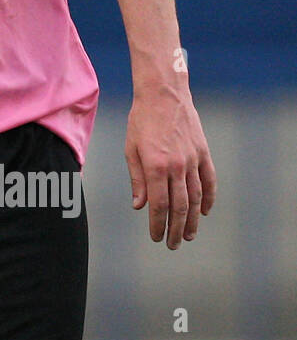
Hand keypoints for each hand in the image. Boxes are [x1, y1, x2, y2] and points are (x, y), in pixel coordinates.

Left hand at [125, 90, 216, 248]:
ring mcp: (193, 160)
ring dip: (193, 220)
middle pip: (179, 207)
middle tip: (173, 244)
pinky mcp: (203, 153)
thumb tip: (139, 205)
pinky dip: (209, 198)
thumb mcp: (131, 149)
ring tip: (189, 235)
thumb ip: (136, 179)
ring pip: (196, 198)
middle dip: (176, 229)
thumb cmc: (142, 120)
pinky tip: (205, 212)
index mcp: (155, 166)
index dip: (158, 224)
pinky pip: (209, 181)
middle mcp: (176, 166)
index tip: (156, 237)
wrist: (164, 95)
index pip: (158, 205)